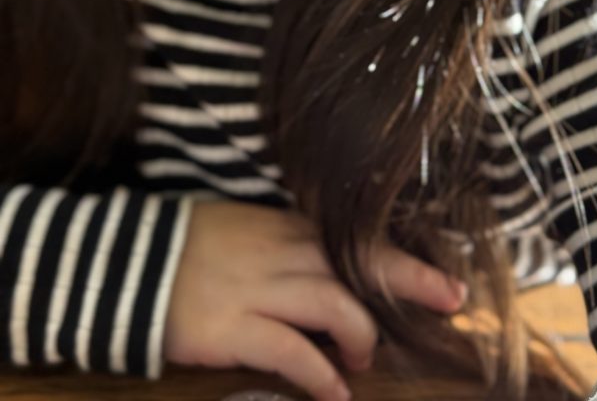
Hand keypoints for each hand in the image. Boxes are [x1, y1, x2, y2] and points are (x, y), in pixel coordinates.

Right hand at [163, 199, 467, 400]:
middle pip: (361, 262)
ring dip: (361, 333)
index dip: (404, 257)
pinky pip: (291, 351)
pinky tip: (334, 394)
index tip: (445, 273)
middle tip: (452, 299)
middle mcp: (284, 251)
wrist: (130, 261)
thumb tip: (333, 268)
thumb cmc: (193, 246)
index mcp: (289, 227)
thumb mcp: (250, 230)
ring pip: (335, 302)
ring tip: (366, 360)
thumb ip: (291, 245)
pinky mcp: (235, 327)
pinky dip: (319, 374)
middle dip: (411, 279)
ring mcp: (261, 287)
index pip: (359, 240)